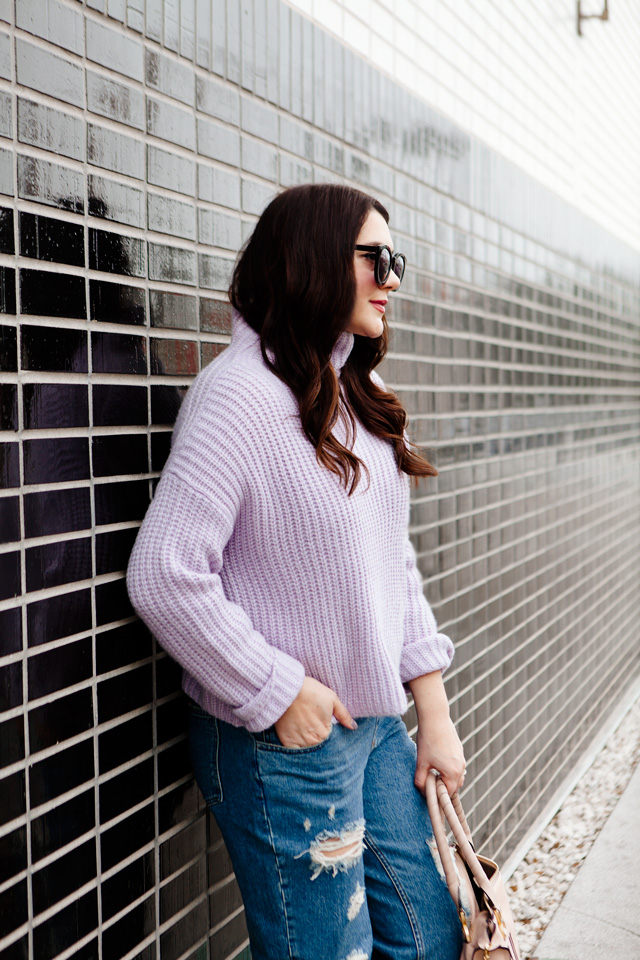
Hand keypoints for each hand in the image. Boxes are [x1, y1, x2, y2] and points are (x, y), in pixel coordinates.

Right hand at [274, 677, 356, 747]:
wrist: (287, 689)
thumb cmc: (310, 691)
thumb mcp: (332, 698)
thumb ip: (344, 715)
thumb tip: (354, 726)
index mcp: (325, 733)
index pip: (331, 741)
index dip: (329, 733)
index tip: (324, 726)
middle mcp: (312, 741)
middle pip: (319, 747)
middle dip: (319, 741)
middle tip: (314, 728)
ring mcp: (298, 742)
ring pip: (307, 750)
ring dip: (309, 744)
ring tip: (306, 731)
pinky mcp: (286, 741)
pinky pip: (294, 751)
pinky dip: (297, 748)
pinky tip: (298, 737)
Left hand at [407, 671, 465, 796]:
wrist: (435, 718)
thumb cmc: (427, 740)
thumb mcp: (421, 763)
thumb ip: (420, 781)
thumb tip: (423, 792)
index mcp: (453, 773)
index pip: (448, 794)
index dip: (437, 795)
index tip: (429, 791)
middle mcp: (461, 767)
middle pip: (454, 786)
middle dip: (442, 786)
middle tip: (429, 780)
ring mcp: (462, 758)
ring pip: (456, 776)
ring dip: (446, 777)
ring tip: (432, 769)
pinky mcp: (460, 750)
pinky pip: (456, 765)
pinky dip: (448, 768)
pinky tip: (436, 759)